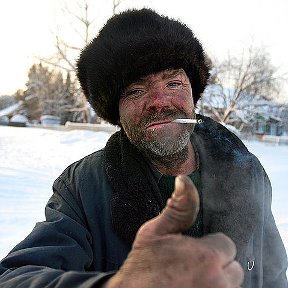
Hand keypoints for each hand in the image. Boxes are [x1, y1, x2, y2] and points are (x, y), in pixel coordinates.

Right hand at [104, 175, 243, 287]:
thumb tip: (184, 180)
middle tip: (193, 264)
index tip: (195, 249)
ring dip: (217, 279)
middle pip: (233, 267)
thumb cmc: (142, 267)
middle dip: (217, 263)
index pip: (227, 244)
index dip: (210, 244)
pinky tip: (192, 285)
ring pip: (230, 284)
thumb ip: (178, 207)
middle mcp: (218, 282)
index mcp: (207, 257)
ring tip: (192, 277)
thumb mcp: (156, 231)